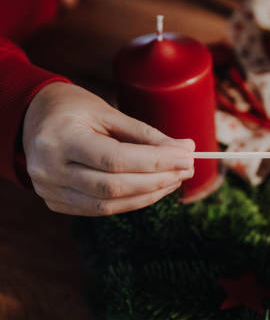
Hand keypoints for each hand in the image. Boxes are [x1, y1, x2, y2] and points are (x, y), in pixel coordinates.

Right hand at [23, 82, 194, 215]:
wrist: (32, 118)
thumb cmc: (74, 109)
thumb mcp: (108, 112)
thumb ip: (146, 134)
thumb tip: (185, 149)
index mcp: (61, 138)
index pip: (116, 159)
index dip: (156, 162)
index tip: (187, 157)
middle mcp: (49, 169)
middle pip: (114, 187)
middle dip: (158, 180)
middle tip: (187, 169)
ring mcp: (49, 190)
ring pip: (109, 204)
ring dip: (150, 194)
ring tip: (175, 179)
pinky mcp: (56, 202)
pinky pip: (100, 209)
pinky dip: (132, 201)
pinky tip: (154, 188)